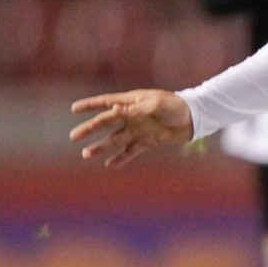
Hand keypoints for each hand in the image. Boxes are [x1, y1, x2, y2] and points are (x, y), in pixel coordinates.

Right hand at [68, 89, 193, 167]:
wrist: (193, 118)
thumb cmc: (175, 106)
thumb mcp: (156, 104)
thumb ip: (136, 109)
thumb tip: (115, 108)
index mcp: (131, 101)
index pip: (106, 102)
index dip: (90, 105)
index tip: (74, 109)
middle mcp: (131, 116)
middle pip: (105, 123)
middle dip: (89, 129)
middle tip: (74, 136)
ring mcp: (137, 129)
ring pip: (114, 140)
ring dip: (101, 147)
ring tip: (86, 154)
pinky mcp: (146, 142)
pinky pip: (130, 151)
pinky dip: (121, 158)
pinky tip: (109, 165)